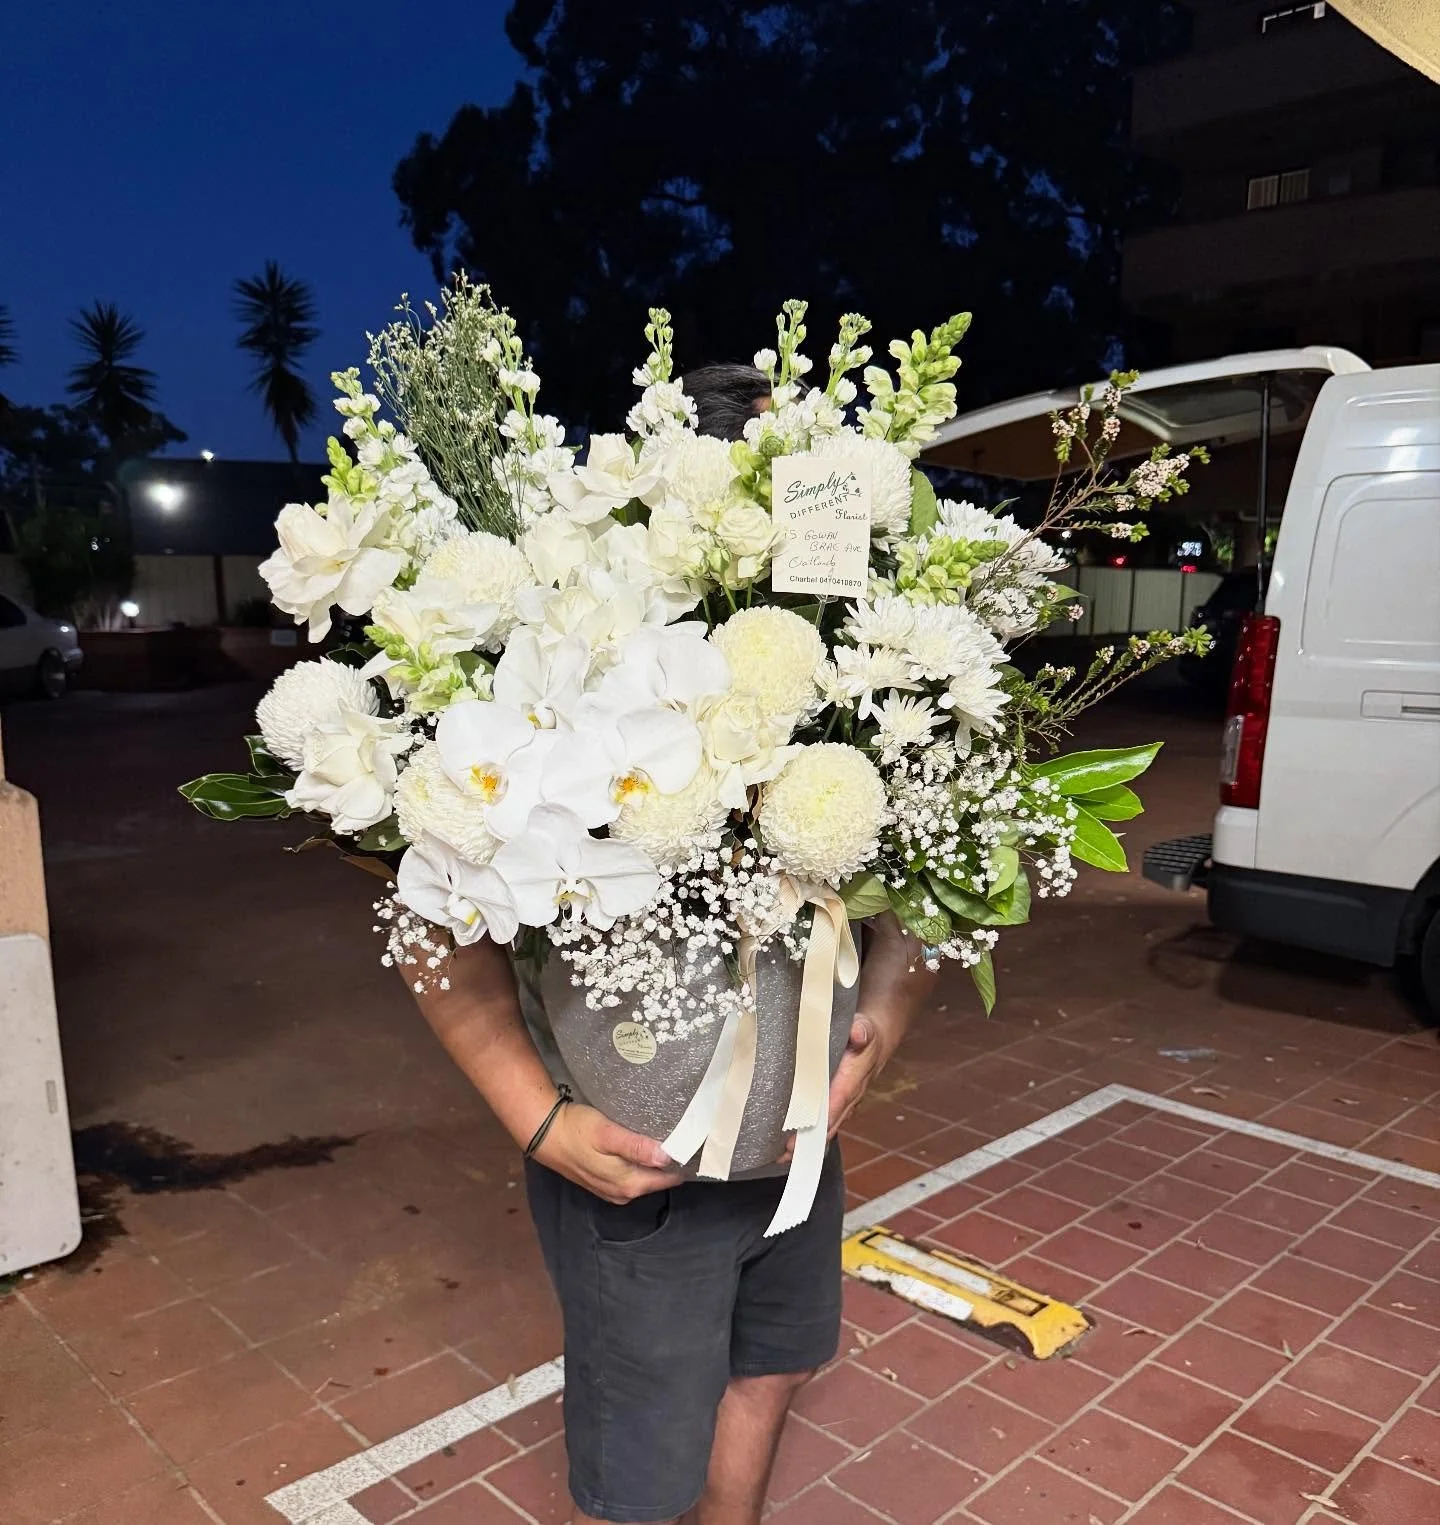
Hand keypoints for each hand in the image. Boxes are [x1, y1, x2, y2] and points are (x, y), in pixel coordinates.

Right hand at [533, 1102, 685, 1204]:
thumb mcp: (607, 1134)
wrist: (545, 1134)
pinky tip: (646, 1149)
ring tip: (673, 1141)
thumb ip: (635, 1146)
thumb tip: (666, 1157)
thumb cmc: (577, 1130)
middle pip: (658, 1180)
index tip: (698, 1145)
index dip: (683, 1164)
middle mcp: (624, 1193)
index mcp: (628, 1184)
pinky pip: (633, 1177)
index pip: (667, 1179)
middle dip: (673, 1164)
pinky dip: (642, 1165)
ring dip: (657, 1165)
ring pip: (645, 1179)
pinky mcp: (604, 1183)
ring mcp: (613, 1191)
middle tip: (689, 1138)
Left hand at [777, 1015, 889, 1163]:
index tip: (800, 1136)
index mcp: (853, 1079)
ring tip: (780, 1156)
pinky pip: (822, 1122)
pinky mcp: (835, 1104)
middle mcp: (848, 1097)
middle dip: (808, 1142)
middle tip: (783, 1155)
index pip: (836, 1103)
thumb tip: (859, 1033)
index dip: (819, 1121)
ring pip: (824, 1128)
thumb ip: (862, 1031)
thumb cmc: (867, 1033)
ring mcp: (842, 1103)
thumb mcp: (865, 1028)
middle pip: (828, 1125)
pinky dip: (806, 1134)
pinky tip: (786, 1143)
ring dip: (805, 1143)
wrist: (875, 1040)